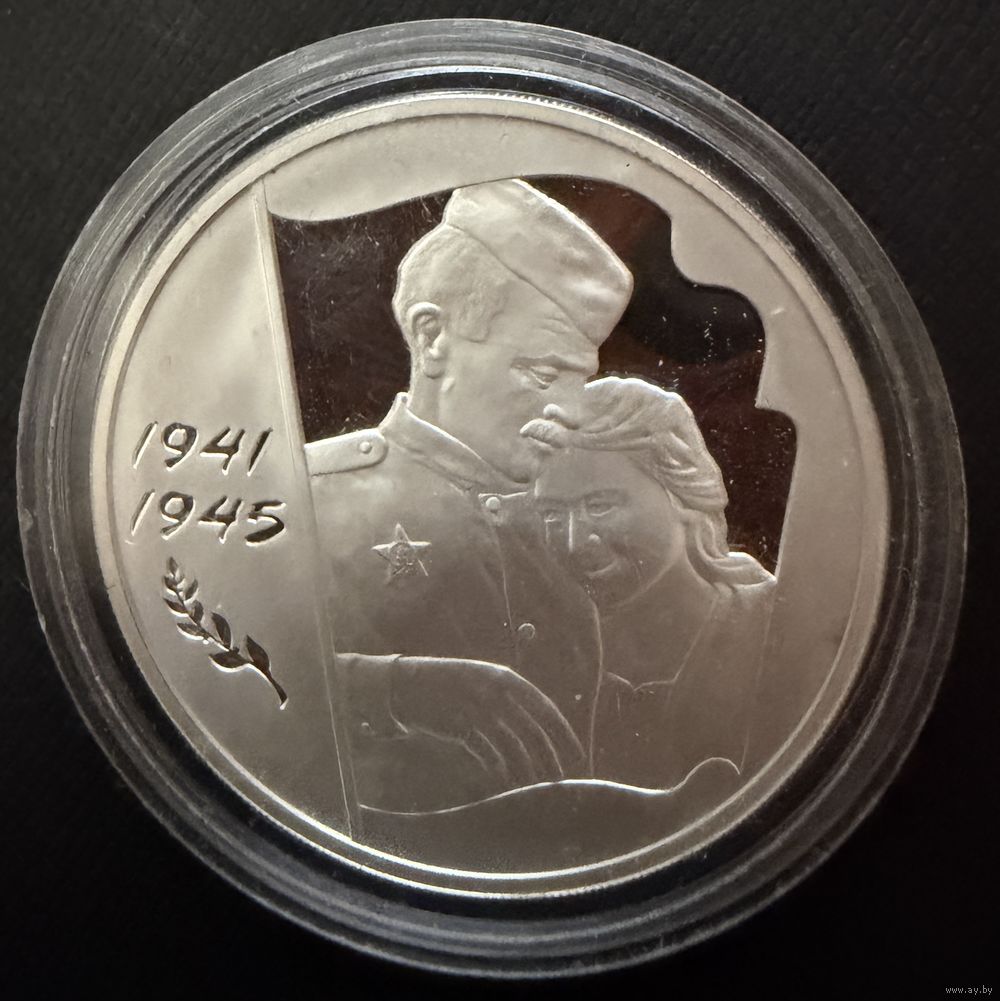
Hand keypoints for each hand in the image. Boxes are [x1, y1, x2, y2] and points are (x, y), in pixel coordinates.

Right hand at [390, 656, 585, 787]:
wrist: (410, 685)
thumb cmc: (454, 685)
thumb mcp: (486, 681)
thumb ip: (512, 700)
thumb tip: (542, 729)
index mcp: (507, 679)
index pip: (545, 709)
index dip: (564, 734)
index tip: (577, 754)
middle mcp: (496, 693)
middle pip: (532, 731)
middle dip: (549, 758)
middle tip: (560, 780)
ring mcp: (477, 709)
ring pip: (512, 746)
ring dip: (526, 770)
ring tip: (535, 788)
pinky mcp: (459, 726)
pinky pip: (485, 752)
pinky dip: (497, 768)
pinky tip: (506, 782)